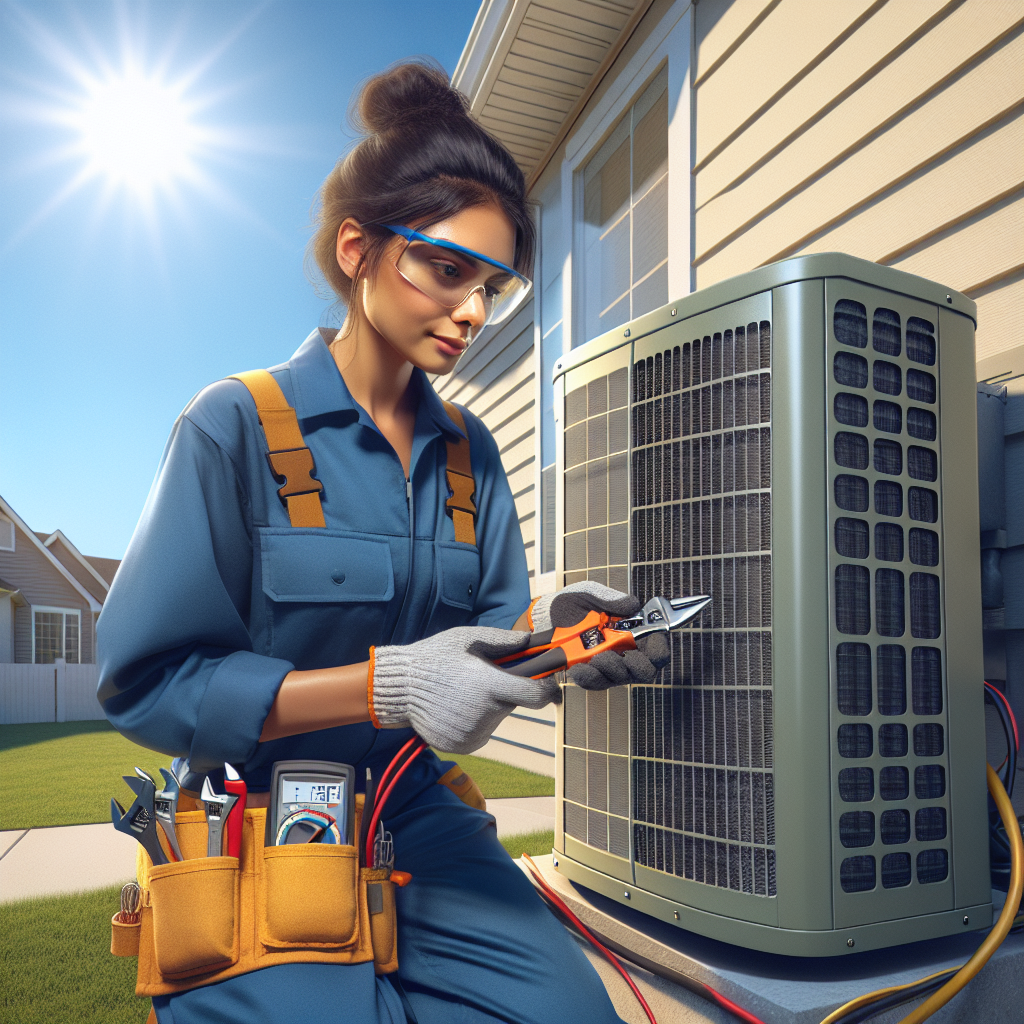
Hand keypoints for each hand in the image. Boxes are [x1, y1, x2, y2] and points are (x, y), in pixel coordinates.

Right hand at [370, 626, 555, 753]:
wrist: (400, 688)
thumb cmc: (435, 658)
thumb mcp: (467, 639)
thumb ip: (502, 640)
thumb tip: (529, 641)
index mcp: (490, 686)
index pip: (536, 695)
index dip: (547, 688)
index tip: (547, 682)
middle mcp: (485, 714)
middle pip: (513, 705)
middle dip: (507, 692)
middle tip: (484, 680)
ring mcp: (473, 733)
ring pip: (495, 719)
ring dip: (488, 707)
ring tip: (463, 693)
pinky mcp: (463, 746)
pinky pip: (480, 732)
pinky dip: (474, 722)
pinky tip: (455, 708)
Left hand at [530, 581, 669, 689]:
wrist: (544, 618)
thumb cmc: (570, 604)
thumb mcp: (588, 594)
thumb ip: (609, 598)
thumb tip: (632, 604)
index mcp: (631, 631)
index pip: (657, 649)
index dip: (659, 649)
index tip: (651, 644)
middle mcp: (623, 651)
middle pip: (644, 671)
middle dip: (637, 667)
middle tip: (620, 655)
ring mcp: (607, 665)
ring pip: (620, 680)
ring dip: (610, 670)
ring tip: (595, 658)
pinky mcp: (589, 674)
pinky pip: (595, 684)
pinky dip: (588, 678)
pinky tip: (578, 668)